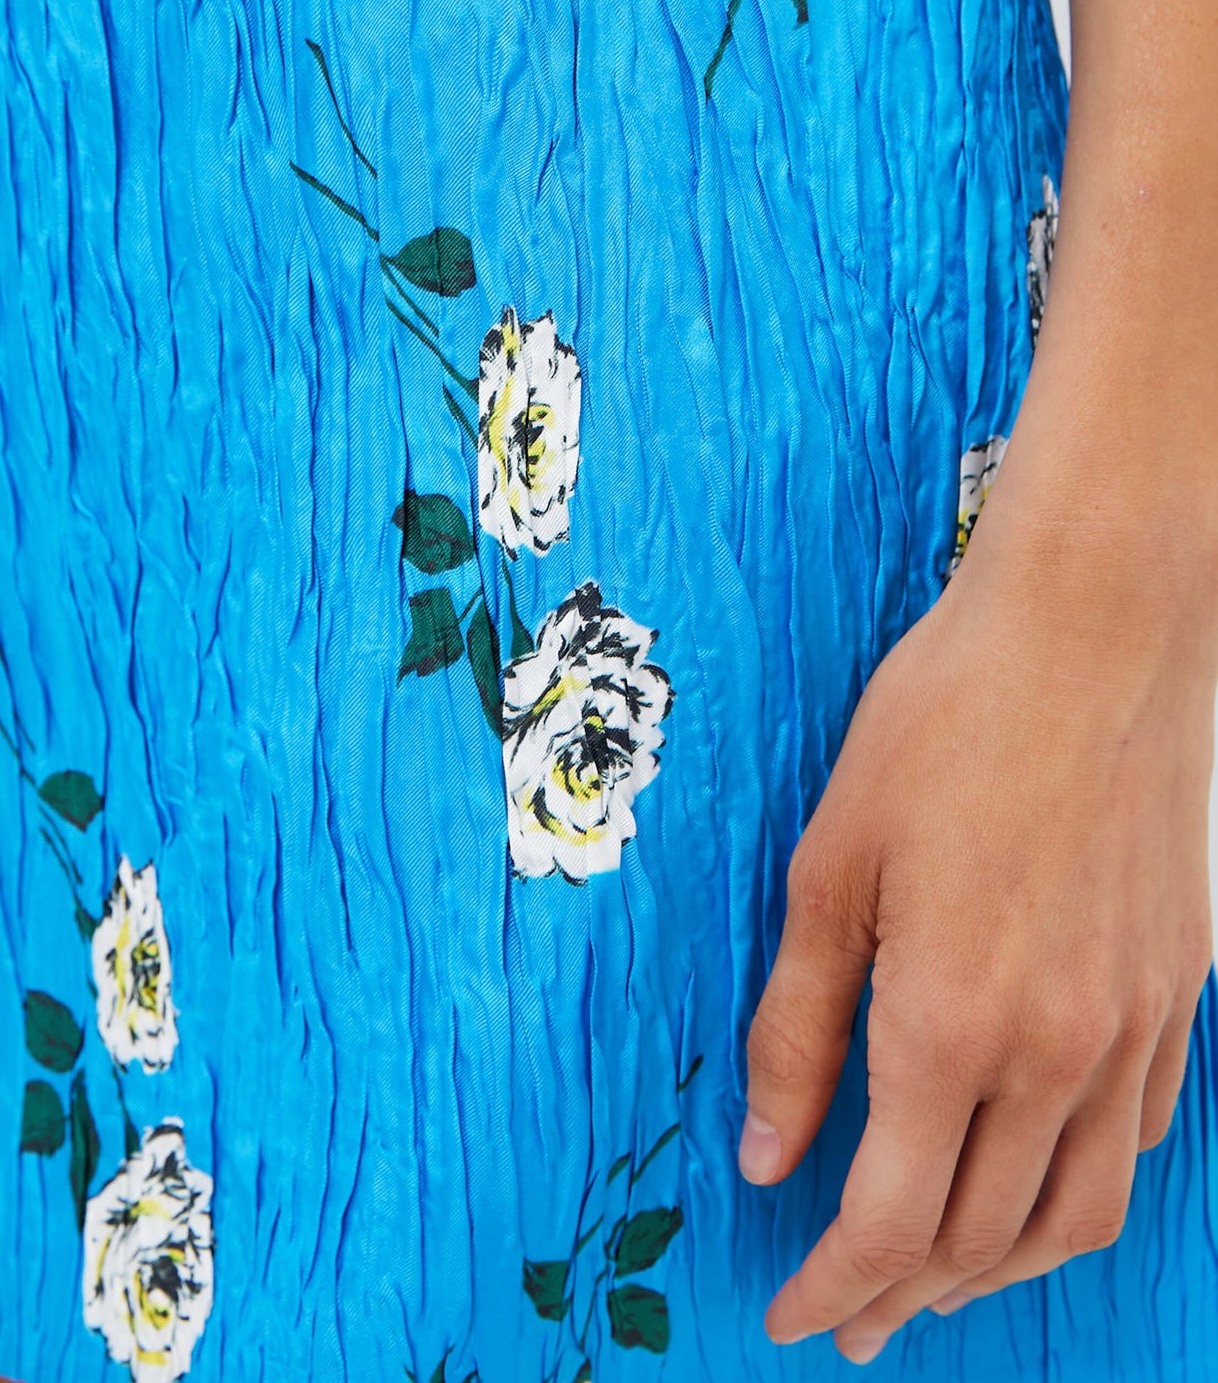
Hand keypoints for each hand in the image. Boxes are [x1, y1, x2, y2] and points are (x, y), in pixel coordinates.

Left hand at [738, 460, 1215, 1365]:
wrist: (1092, 631)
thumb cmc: (944, 724)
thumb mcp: (830, 865)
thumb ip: (797, 1026)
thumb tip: (769, 1156)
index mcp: (951, 1024)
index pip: (889, 1221)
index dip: (834, 1285)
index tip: (796, 1316)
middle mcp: (1058, 1051)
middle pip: (983, 1239)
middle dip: (906, 1295)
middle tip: (853, 1314)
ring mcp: (1135, 1026)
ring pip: (1077, 1212)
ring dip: (1001, 1269)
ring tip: (941, 1279)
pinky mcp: (1181, 989)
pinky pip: (1139, 1138)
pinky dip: (1079, 1191)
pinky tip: (1037, 1179)